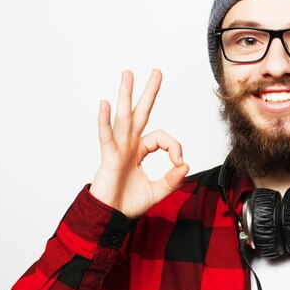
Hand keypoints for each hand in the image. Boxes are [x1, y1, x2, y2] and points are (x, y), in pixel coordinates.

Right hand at [89, 69, 188, 217]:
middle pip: (140, 113)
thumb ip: (173, 179)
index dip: (175, 147)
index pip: (162, 138)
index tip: (179, 163)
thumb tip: (185, 165)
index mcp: (139, 151)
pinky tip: (105, 104)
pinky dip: (105, 120)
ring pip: (124, 118)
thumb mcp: (158, 191)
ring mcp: (118, 149)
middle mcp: (128, 145)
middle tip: (156, 72)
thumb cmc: (128, 204)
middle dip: (148, 93)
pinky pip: (107, 137)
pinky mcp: (108, 158)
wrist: (110, 218)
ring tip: (128, 74)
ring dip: (126, 95)